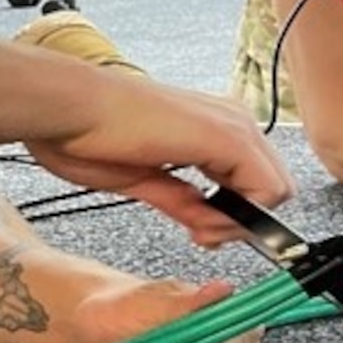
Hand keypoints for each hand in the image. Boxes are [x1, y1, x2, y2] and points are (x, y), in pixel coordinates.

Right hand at [27, 74, 294, 247]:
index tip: (203, 231)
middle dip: (242, 223)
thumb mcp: (147, 180)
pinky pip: (266, 189)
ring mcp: (234, 125)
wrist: (65, 108)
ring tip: (196, 228)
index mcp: (215, 127)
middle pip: (275, 187)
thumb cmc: (89, 135)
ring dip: (239, 223)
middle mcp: (233, 121)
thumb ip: (185, 201)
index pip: (257, 181)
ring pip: (277, 190)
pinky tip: (201, 222)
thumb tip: (211, 224)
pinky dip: (241, 217)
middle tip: (200, 234)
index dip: (238, 216)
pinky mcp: (227, 136)